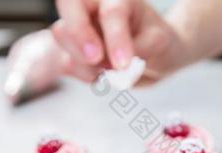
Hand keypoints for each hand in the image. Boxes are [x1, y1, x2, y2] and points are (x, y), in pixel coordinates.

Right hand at [52, 0, 186, 83]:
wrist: (155, 55)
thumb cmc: (157, 41)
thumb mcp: (159, 43)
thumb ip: (141, 49)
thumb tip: (118, 64)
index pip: (112, 12)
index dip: (115, 37)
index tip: (123, 64)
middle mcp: (93, 6)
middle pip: (68, 4)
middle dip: (78, 34)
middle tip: (96, 60)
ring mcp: (79, 26)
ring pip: (61, 34)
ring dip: (82, 61)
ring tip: (108, 73)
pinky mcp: (72, 49)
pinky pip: (65, 61)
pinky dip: (81, 74)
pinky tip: (100, 77)